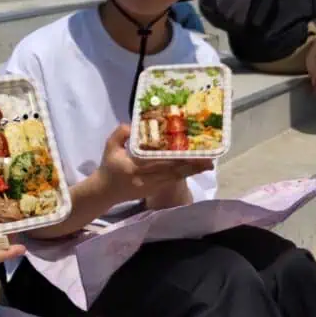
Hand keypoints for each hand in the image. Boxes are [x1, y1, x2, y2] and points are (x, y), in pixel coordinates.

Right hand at [95, 124, 210, 203]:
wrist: (105, 191)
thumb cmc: (109, 166)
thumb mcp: (109, 147)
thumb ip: (120, 134)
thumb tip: (133, 125)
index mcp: (133, 166)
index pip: (157, 160)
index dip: (175, 156)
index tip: (189, 149)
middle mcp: (144, 178)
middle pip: (171, 171)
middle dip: (191, 165)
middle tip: (209, 157)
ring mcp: (151, 186)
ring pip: (175, 178)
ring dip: (192, 171)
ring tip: (208, 164)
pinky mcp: (155, 190)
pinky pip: (173, 181)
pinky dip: (185, 175)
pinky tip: (196, 170)